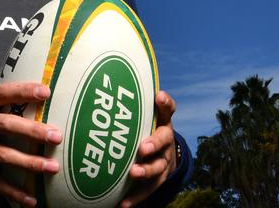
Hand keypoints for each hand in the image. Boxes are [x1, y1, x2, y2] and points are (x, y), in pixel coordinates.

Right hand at [0, 78, 62, 206]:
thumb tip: (15, 72)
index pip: (1, 93)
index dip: (23, 91)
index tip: (45, 91)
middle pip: (5, 125)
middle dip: (32, 131)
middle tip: (56, 135)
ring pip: (1, 155)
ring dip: (28, 163)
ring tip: (52, 167)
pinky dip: (11, 190)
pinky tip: (30, 199)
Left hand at [120, 90, 176, 207]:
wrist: (163, 154)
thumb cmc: (145, 128)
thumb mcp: (142, 114)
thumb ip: (131, 102)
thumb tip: (111, 82)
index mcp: (162, 123)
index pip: (167, 110)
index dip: (164, 104)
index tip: (158, 97)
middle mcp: (166, 143)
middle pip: (163, 142)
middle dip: (153, 144)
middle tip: (142, 148)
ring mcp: (163, 163)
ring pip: (157, 168)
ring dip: (145, 172)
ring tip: (133, 173)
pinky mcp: (157, 180)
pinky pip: (148, 190)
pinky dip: (136, 197)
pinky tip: (123, 204)